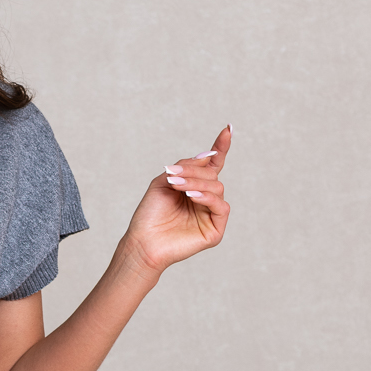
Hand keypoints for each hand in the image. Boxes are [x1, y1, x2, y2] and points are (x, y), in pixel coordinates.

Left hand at [121, 125, 232, 279]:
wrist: (143, 241)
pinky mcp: (215, 230)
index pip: (212, 165)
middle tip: (174, 177)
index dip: (220, 148)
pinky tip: (192, 196)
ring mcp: (211, 215)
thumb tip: (209, 156)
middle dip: (194, 172)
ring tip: (179, 188)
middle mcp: (205, 199)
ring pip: (217, 187)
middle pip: (212, 175)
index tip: (227, 129)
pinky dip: (207, 197)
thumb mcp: (164, 182)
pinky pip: (221, 207)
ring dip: (197, 184)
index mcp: (194, 187)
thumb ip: (186, 167)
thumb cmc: (150, 214)